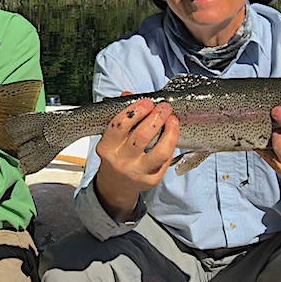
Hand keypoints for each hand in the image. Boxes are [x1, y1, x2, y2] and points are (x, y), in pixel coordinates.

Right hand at [94, 97, 178, 221]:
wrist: (115, 186)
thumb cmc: (115, 156)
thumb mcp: (111, 138)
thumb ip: (121, 116)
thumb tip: (129, 95)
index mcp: (107, 148)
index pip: (119, 126)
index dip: (135, 111)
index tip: (147, 102)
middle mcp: (120, 161)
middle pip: (141, 136)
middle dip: (156, 118)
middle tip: (164, 108)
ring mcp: (136, 173)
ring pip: (158, 152)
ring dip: (170, 132)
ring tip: (173, 120)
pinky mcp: (150, 181)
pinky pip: (165, 161)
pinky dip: (170, 146)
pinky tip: (172, 135)